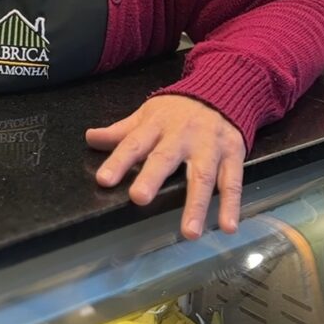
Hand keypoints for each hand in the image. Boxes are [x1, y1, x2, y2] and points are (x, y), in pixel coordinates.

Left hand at [86, 96, 244, 238]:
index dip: (118, 161)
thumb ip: (121, 131)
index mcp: (156, 125)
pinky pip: (233, 181)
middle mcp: (182, 136)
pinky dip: (231, 205)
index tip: (104, 180)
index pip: (133, 143)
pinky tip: (227, 227)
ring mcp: (209, 146)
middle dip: (152, 177)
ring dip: (196, 204)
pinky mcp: (233, 154)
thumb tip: (90, 138)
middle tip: (139, 198)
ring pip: (203, 175)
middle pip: (166, 158)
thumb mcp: (147, 115)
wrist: (220, 91)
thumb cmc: (176, 111)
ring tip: (190, 232)